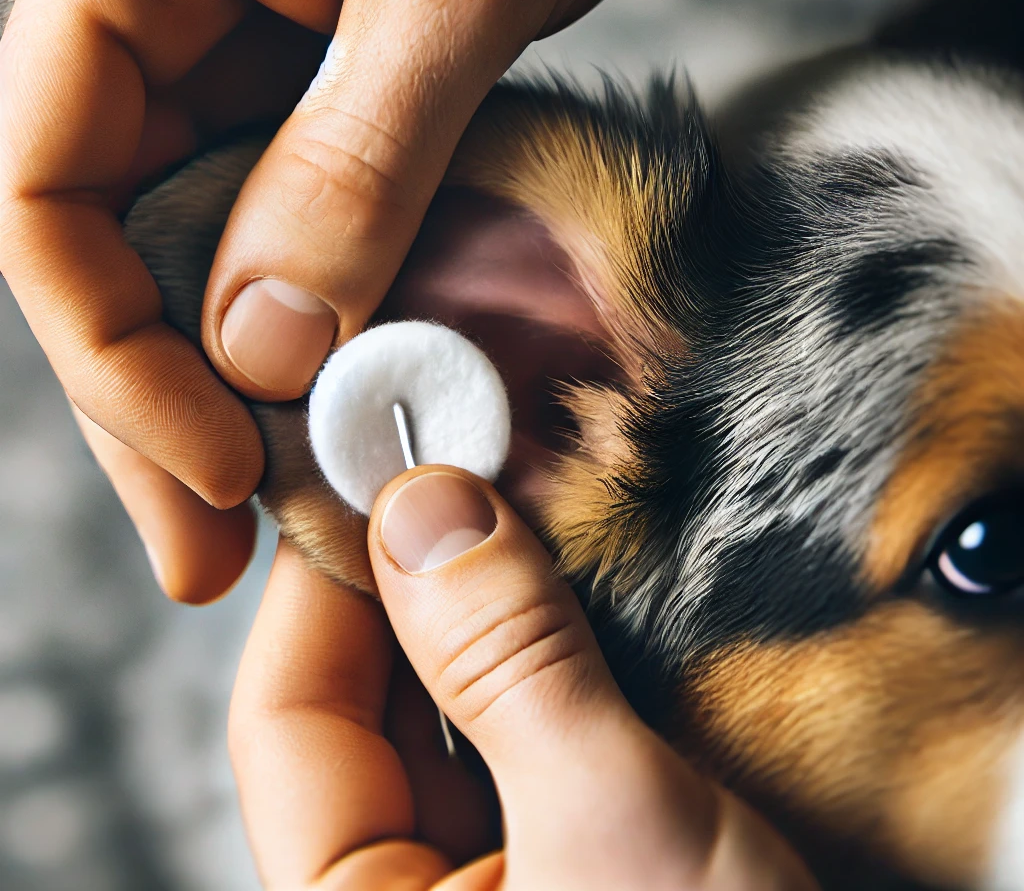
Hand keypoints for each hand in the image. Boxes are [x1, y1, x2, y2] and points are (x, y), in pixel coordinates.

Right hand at [0, 0, 687, 603]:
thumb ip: (352, 157)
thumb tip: (264, 346)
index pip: (44, 196)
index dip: (116, 357)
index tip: (220, 468)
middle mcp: (159, 15)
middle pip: (113, 247)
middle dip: (161, 403)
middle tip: (214, 552)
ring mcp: (239, 51)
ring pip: (203, 244)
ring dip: (238, 374)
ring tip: (281, 502)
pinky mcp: (323, 79)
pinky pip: (291, 212)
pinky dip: (313, 308)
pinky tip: (342, 388)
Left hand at [229, 466, 818, 889]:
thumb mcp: (613, 829)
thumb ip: (507, 664)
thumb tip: (423, 507)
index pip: (289, 719)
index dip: (325, 582)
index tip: (370, 469)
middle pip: (375, 699)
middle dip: (412, 575)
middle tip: (459, 460)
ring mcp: (500, 868)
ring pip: (456, 700)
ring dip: (486, 597)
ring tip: (515, 495)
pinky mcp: (579, 841)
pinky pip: (532, 720)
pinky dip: (548, 639)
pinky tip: (571, 571)